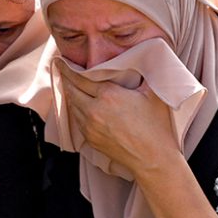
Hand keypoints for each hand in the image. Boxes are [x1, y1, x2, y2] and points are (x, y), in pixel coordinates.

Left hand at [56, 62, 179, 174]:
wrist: (153, 159)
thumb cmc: (157, 126)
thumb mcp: (154, 94)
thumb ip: (146, 73)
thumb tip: (145, 57)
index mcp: (108, 95)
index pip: (81, 78)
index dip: (68, 68)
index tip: (60, 60)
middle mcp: (94, 110)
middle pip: (72, 90)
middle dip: (66, 79)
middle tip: (62, 69)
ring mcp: (90, 126)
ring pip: (73, 106)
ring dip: (70, 94)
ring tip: (69, 85)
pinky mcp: (90, 139)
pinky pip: (78, 120)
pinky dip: (76, 109)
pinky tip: (79, 105)